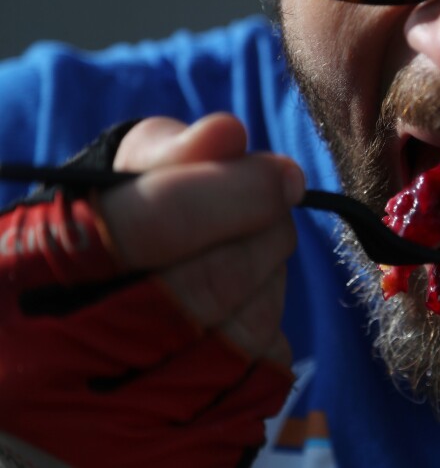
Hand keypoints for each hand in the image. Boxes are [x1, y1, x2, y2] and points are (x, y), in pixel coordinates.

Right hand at [0, 114, 303, 466]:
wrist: (33, 382)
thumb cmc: (68, 272)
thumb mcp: (89, 198)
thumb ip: (159, 158)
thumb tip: (231, 136)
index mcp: (18, 279)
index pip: (154, 223)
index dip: (237, 190)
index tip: (283, 173)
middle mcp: (51, 368)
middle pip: (211, 284)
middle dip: (264, 232)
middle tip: (272, 210)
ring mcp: (107, 433)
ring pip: (245, 339)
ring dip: (270, 284)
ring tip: (250, 261)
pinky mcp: (165, 462)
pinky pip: (257, 388)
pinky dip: (264, 340)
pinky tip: (237, 321)